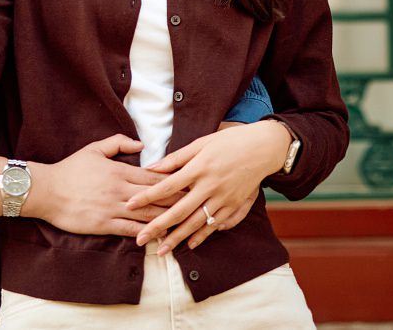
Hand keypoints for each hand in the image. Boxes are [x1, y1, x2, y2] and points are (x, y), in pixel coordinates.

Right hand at [24, 134, 177, 237]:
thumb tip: (141, 144)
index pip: (154, 177)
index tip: (191, 183)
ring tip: (185, 221)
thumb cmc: (70, 169)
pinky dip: (146, 233)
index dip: (175, 181)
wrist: (46, 191)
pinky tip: (159, 236)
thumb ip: (119, 143)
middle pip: (156, 196)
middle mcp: (120, 190)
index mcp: (119, 171)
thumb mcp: (94, 149)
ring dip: (167, 218)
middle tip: (198, 202)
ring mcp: (112, 208)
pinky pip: (130, 230)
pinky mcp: (104, 224)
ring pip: (146, 214)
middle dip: (178, 199)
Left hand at [126, 120, 290, 253]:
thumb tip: (152, 167)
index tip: (129, 205)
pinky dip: (202, 236)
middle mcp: (210, 186)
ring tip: (161, 250)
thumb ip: (176, 158)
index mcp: (199, 168)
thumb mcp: (201, 143)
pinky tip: (190, 244)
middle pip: (179, 211)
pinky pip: (216, 225)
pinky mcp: (234, 206)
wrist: (263, 148)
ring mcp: (223, 198)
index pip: (167, 186)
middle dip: (157, 227)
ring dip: (177, 238)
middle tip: (140, 240)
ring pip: (196, 223)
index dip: (146, 196)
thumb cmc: (230, 141)